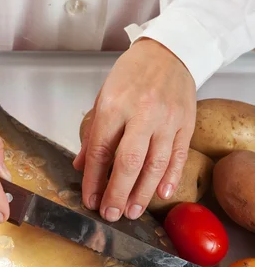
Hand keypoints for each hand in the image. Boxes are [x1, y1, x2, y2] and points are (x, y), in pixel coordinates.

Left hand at [73, 38, 195, 220]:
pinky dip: (171, 177)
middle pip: (129, 161)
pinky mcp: (187, 122)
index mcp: (114, 106)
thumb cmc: (132, 75)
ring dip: (143, 192)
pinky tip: (162, 194)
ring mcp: (167, 119)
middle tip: (111, 214)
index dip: (93, 180)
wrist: (169, 51)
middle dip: (118, 192)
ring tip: (132, 212)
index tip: (90, 200)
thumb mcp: (103, 98)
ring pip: (156, 163)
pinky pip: (179, 155)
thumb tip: (81, 166)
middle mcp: (141, 113)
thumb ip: (93, 134)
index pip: (100, 151)